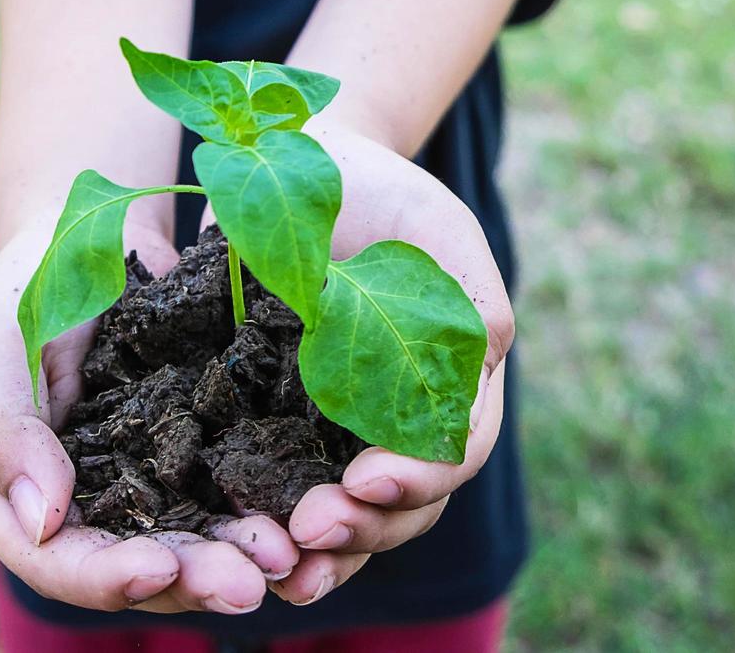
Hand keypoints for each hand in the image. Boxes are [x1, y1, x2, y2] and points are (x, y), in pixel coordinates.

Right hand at [0, 216, 299, 612]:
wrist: (94, 229)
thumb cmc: (26, 285)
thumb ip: (1, 431)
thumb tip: (44, 521)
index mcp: (21, 497)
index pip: (60, 562)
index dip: (110, 578)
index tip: (163, 568)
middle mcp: (90, 506)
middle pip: (140, 566)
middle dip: (197, 578)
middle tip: (256, 579)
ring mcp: (151, 480)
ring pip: (198, 539)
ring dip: (242, 554)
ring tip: (290, 556)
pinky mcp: (202, 449)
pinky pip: (236, 488)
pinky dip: (267, 503)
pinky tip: (307, 509)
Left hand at [267, 124, 515, 604]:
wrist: (303, 168)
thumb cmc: (381, 195)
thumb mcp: (434, 229)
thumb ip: (471, 294)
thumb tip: (487, 351)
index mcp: (456, 382)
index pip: (456, 449)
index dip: (419, 475)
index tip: (368, 481)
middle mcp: (403, 421)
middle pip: (407, 505)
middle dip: (366, 527)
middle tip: (311, 533)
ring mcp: (340, 431)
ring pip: (355, 516)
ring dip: (326, 551)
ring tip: (286, 566)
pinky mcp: (275, 424)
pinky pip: (284, 490)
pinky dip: (273, 527)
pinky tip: (246, 549)